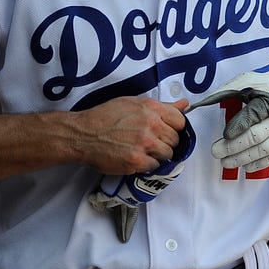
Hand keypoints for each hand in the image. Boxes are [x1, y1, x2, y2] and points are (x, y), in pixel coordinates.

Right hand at [72, 96, 188, 174]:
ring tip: (143, 150)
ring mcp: (144, 144)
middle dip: (166, 143)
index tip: (167, 131)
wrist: (83, 134)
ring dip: (158, 155)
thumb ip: (162, 106)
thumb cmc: (105, 117)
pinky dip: (147, 165)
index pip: (180, 121)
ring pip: (167, 154)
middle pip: (175, 140)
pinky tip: (136, 157)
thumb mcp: (133, 103)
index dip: (175, 128)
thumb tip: (184, 104)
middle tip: (151, 142)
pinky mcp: (137, 161)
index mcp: (151, 108)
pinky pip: (154, 166)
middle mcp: (151, 125)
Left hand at [190, 60, 268, 171]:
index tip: (225, 134)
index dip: (237, 127)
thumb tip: (208, 98)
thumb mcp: (262, 77)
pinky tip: (246, 167)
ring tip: (226, 163)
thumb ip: (235, 87)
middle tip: (216, 153)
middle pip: (255, 136)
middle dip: (234, 147)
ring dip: (244, 158)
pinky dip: (261, 163)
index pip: (252, 116)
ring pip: (264, 149)